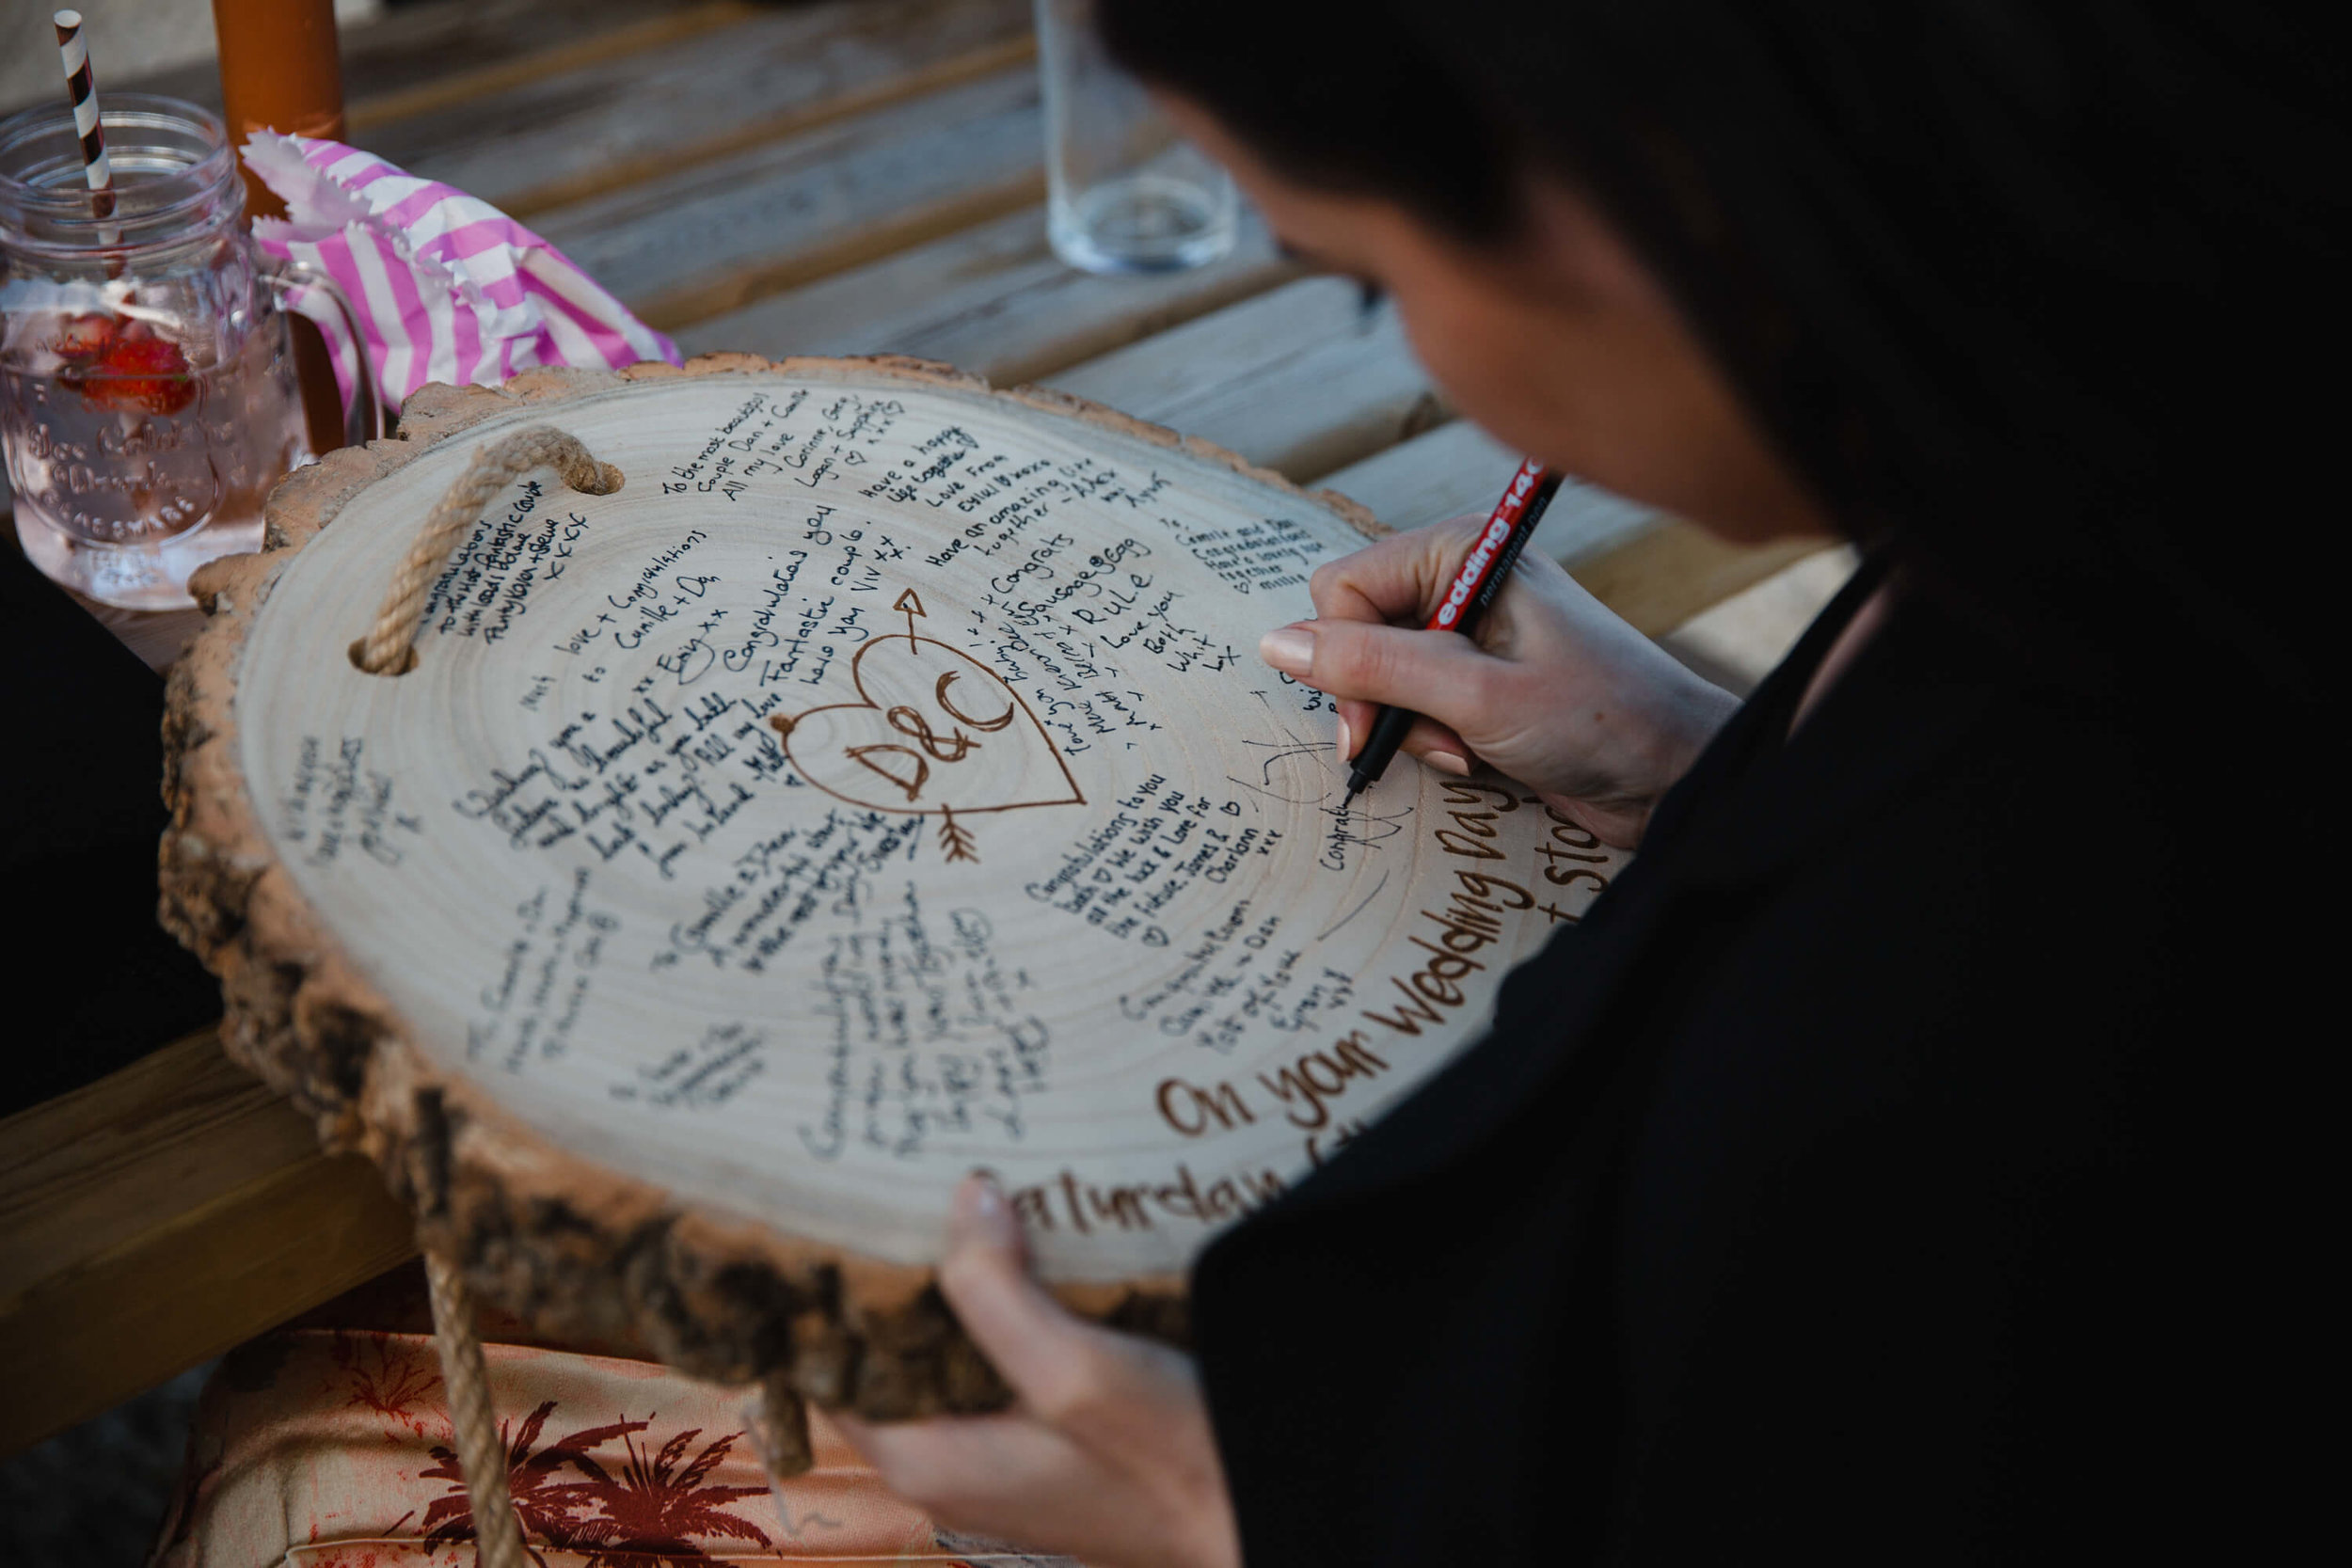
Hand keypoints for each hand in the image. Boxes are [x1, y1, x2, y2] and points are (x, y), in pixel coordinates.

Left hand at [834, 1176, 1240, 1567]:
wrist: (1265, 1515)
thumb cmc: (1172, 1465)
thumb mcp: (1077, 1372)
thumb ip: (997, 1292)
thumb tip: (961, 1199)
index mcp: (929, 1460)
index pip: (831, 1369)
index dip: (830, 1295)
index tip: (840, 1211)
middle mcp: (950, 1468)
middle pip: (888, 1358)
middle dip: (897, 1278)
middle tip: (905, 1184)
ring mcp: (1001, 1461)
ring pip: (947, 1357)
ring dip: (956, 1288)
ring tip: (963, 1200)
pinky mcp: (1048, 1447)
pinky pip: (998, 1367)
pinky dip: (1002, 1311)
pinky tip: (1028, 1256)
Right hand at [1258, 514, 1738, 845]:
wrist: (1679, 774)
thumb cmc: (1598, 721)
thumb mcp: (1474, 696)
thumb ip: (1373, 667)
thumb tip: (1276, 644)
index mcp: (1463, 550)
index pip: (1344, 586)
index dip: (1342, 658)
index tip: (1367, 728)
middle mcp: (1463, 579)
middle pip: (1356, 630)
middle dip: (1379, 698)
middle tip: (1430, 742)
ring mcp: (1473, 629)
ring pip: (1380, 674)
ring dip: (1409, 726)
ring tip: (1464, 752)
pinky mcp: (1483, 677)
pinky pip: (1414, 702)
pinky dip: (1432, 738)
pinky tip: (1475, 759)